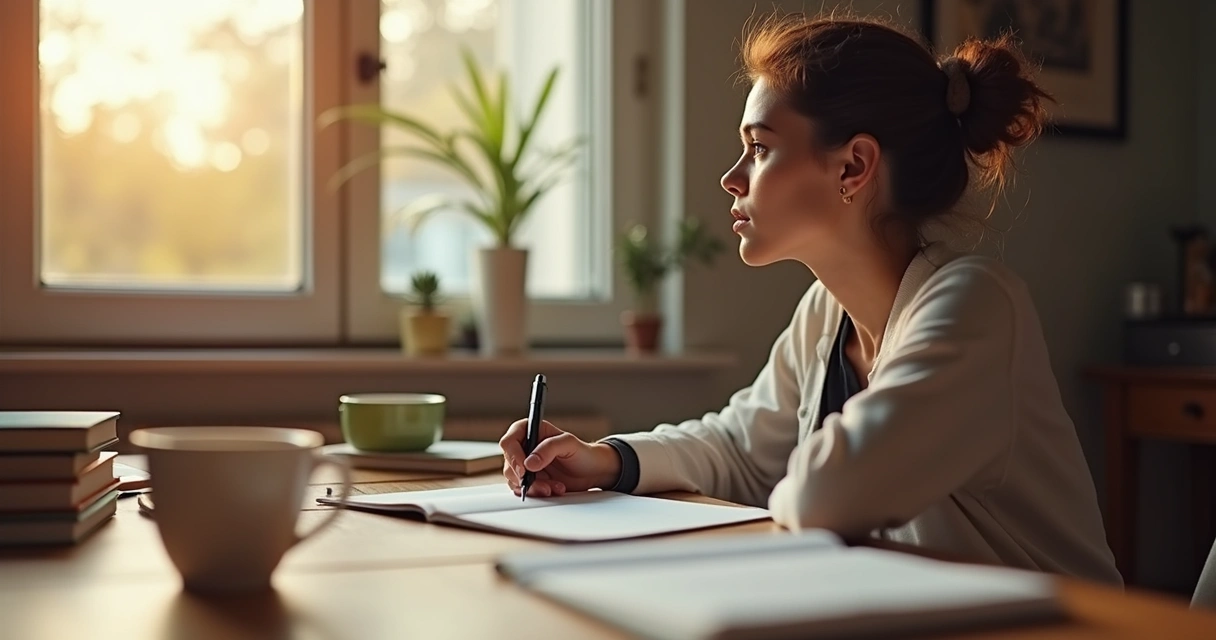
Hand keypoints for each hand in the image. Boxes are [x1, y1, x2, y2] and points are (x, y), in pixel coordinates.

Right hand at [498, 419, 621, 497]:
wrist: (592, 471)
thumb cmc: (582, 452)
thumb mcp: (569, 444)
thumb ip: (549, 448)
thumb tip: (529, 462)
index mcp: (531, 431)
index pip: (509, 441)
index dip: (513, 456)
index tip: (524, 469)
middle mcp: (525, 448)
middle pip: (509, 463)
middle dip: (525, 477)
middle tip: (542, 483)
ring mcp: (526, 466)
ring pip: (515, 480)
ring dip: (533, 487)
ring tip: (554, 487)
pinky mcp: (531, 481)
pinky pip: (524, 490)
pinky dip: (537, 493)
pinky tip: (553, 489)